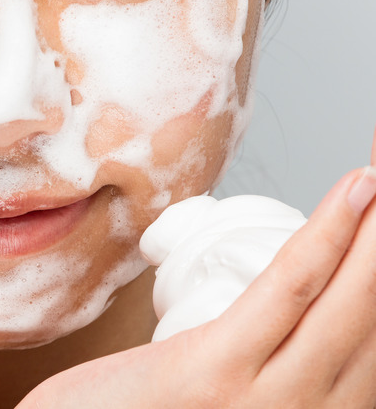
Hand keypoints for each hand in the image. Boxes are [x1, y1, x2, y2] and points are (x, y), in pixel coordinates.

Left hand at [18, 129, 375, 407]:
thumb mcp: (219, 406)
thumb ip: (258, 376)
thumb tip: (284, 318)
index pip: (368, 347)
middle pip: (371, 321)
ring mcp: (268, 404)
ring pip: (347, 303)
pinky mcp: (217, 374)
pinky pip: (290, 290)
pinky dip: (330, 236)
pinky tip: (357, 191)